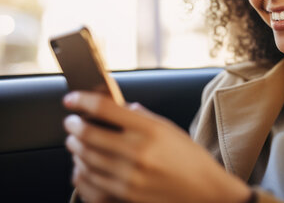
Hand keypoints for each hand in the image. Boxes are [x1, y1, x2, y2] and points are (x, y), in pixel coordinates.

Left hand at [63, 91, 251, 202]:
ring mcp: (130, 175)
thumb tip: (119, 106)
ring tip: (74, 141)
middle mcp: (139, 151)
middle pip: (89, 133)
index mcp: (151, 130)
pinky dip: (80, 170)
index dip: (82, 101)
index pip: (106, 109)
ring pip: (85, 157)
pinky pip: (91, 180)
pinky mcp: (125, 194)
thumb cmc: (191, 159)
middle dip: (73, 125)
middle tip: (71, 121)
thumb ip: (143, 116)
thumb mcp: (170, 129)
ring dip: (75, 146)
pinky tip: (82, 164)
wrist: (205, 192)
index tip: (72, 99)